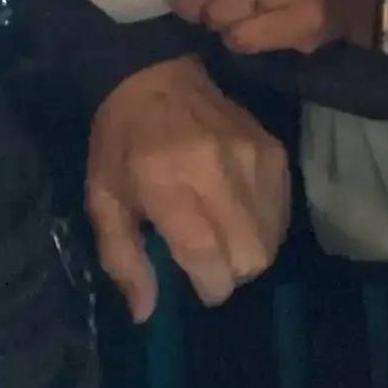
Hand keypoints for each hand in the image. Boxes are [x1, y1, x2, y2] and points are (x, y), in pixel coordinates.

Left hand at [86, 55, 292, 318]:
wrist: (153, 73)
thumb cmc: (121, 141)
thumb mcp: (103, 198)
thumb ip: (122, 258)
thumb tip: (145, 313)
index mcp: (167, 183)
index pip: (210, 260)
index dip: (207, 286)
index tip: (195, 281)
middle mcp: (215, 171)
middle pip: (250, 258)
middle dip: (230, 273)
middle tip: (208, 259)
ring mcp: (252, 158)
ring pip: (271, 240)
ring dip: (249, 250)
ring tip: (222, 234)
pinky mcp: (274, 150)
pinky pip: (283, 212)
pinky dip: (265, 224)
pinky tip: (239, 212)